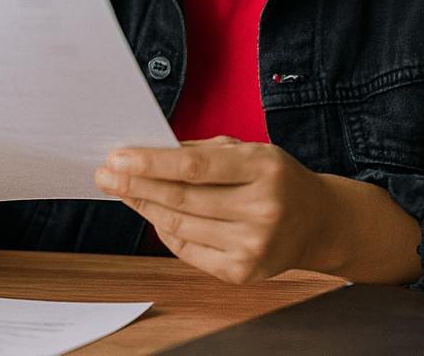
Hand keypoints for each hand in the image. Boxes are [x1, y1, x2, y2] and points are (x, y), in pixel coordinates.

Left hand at [95, 137, 420, 285]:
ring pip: (179, 226)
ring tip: (122, 190)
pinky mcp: (242, 272)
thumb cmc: (275, 179)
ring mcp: (253, 245)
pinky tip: (154, 214)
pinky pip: (187, 250)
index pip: (195, 166)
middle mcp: (261, 209)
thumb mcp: (249, 151)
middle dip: (135, 185)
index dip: (151, 163)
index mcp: (264, 169)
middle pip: (181, 199)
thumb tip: (145, 153)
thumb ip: (201, 150)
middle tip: (105, 174)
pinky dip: (165, 231)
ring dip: (144, 207)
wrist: (317, 222)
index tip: (117, 158)